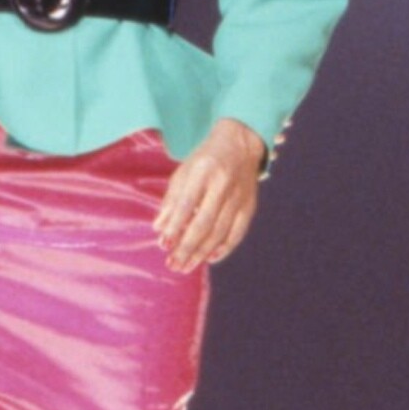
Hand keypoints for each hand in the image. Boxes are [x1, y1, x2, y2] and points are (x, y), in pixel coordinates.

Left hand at [154, 120, 265, 271]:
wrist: (241, 143)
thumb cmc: (206, 159)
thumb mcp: (184, 171)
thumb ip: (171, 199)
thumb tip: (159, 228)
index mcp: (203, 171)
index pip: (187, 203)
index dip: (175, 226)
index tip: (163, 245)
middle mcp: (223, 184)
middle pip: (204, 222)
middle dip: (187, 247)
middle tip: (173, 264)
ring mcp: (239, 196)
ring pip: (220, 231)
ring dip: (201, 253)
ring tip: (185, 266)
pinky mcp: (250, 206)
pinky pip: (237, 233)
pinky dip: (224, 248)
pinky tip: (209, 259)